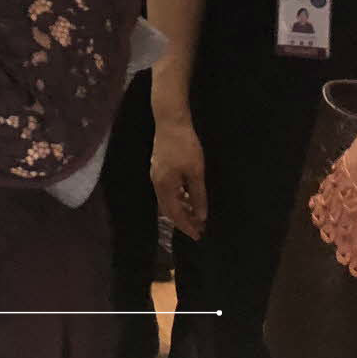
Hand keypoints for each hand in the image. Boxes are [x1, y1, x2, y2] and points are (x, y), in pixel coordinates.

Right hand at [151, 116, 208, 239]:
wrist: (171, 121)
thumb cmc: (185, 146)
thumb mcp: (196, 172)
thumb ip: (198, 195)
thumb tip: (201, 216)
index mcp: (164, 186)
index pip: (175, 213)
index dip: (187, 226)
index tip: (199, 236)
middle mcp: (156, 183)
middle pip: (168, 209)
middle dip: (183, 221)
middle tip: (198, 229)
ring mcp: (155, 174)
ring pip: (167, 199)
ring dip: (180, 209)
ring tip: (195, 215)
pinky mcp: (158, 167)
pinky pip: (166, 190)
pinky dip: (177, 198)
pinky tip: (187, 196)